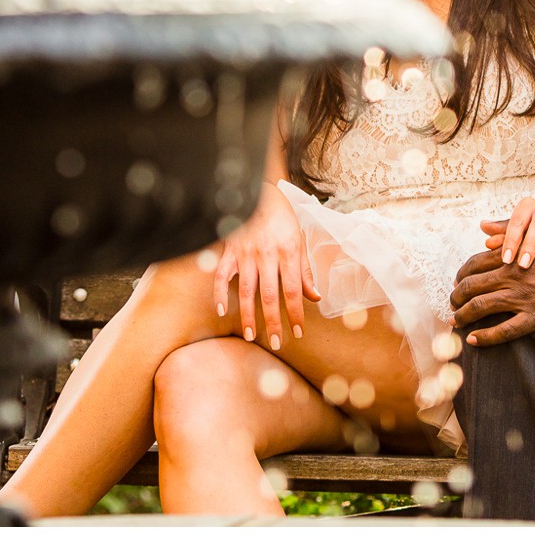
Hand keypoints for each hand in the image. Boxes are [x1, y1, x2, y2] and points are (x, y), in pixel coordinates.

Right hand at [212, 184, 318, 352]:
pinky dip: (219, 293)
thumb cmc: (281, 217)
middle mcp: (266, 254)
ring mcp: (245, 253)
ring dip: (248, 315)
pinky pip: (221, 275)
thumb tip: (315, 297)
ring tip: (251, 336)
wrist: (257, 190)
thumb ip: (305, 270)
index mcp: (287, 251)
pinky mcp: (228, 250)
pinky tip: (222, 310)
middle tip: (275, 343)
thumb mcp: (298, 240)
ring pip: (246, 290)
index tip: (298, 332)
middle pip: (270, 295)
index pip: (293, 290)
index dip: (295, 313)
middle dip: (273, 322)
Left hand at [449, 241, 534, 346]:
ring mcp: (525, 296)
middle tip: (451, 305)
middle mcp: (515, 274)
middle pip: (471, 285)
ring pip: (481, 306)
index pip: (475, 263)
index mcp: (516, 255)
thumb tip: (486, 231)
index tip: (457, 283)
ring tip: (455, 322)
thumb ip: (516, 237)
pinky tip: (474, 340)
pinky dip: (485, 337)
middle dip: (456, 296)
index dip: (461, 275)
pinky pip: (504, 330)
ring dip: (463, 316)